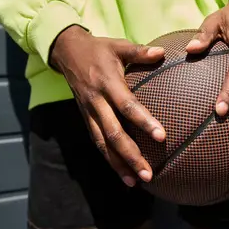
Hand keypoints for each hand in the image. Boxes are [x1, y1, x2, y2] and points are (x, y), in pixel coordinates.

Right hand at [50, 25, 166, 186]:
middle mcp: (96, 102)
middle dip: (131, 155)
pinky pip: (97, 143)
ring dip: (119, 165)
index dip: (143, 121)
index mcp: (107, 83)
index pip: (127, 106)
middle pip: (113, 133)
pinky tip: (124, 175)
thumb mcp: (118, 45)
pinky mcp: (86, 119)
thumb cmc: (99, 49)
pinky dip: (110, 160)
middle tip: (149, 173)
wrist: (67, 52)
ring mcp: (89, 113)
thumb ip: (140, 51)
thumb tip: (162, 52)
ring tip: (137, 182)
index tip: (161, 136)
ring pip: (103, 144)